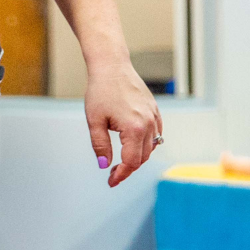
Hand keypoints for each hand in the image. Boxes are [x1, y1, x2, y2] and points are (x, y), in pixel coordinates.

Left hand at [84, 59, 161, 187]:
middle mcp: (149, 125)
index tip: (111, 181)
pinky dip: (146, 144)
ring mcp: (155, 117)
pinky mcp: (155, 112)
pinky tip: (133, 146)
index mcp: (134, 128)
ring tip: (121, 161)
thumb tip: (104, 165)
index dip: (121, 174)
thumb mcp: (94, 120)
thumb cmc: (100, 91)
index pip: (132, 161)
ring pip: (151, 147)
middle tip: (112, 174)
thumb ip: (100, 145)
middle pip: (143, 157)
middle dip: (128, 168)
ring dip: (138, 157)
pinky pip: (156, 135)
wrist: (112, 67)